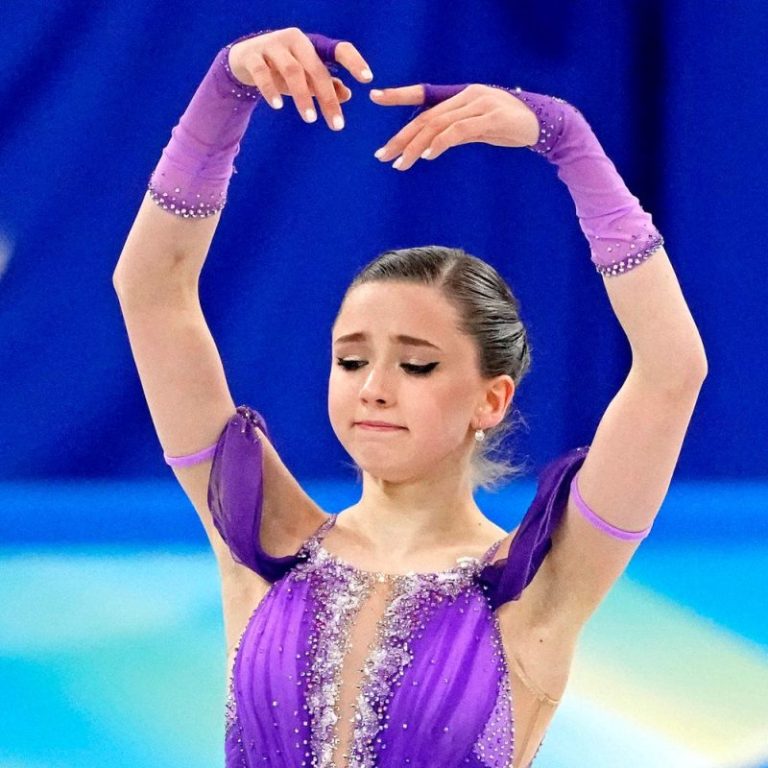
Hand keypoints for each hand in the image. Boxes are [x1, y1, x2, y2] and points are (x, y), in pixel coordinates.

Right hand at [229, 27, 373, 129]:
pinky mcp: (252, 56)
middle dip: (327, 98)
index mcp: (312, 44)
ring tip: (310, 119)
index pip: (339, 49)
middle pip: (316, 69)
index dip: (354, 62)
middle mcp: (294, 40)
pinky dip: (271, 90)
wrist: (243, 60)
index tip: (368, 80)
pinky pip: (263, 74)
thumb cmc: (281, 69)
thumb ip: (325, 85)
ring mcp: (272, 46)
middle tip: (337, 125)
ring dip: (303, 96)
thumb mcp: (305, 77)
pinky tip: (278, 106)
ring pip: (292, 71)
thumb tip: (347, 94)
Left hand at [369, 83, 540, 169]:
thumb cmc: (511, 126)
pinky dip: (440, 143)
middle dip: (401, 137)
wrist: (546, 124)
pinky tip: (428, 156)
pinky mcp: (492, 118)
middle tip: (382, 155)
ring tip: (400, 163)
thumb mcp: (479, 127)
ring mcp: (480, 105)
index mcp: (462, 95)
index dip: (399, 95)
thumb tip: (430, 145)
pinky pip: (458, 131)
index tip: (375, 97)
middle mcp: (468, 95)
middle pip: (426, 117)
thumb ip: (456, 131)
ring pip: (438, 125)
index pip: (425, 94)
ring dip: (416, 146)